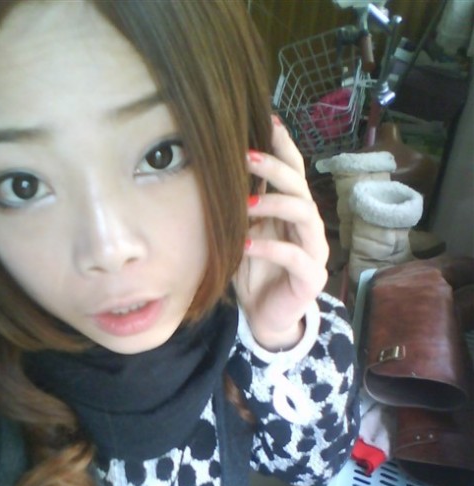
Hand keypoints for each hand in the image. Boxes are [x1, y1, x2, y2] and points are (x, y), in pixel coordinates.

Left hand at [233, 116, 328, 350]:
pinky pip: (295, 257)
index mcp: (293, 213)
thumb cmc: (255, 274)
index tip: (266, 120)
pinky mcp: (311, 278)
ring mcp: (314, 251)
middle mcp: (308, 227)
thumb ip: (242, 208)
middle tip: (246, 157)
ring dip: (273, 204)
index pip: (294, 172)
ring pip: (305, 215)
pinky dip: (270, 247)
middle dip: (275, 168)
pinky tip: (245, 244)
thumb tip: (219, 170)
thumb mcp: (244, 235)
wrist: (267, 318)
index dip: (283, 146)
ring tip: (243, 203)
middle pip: (300, 188)